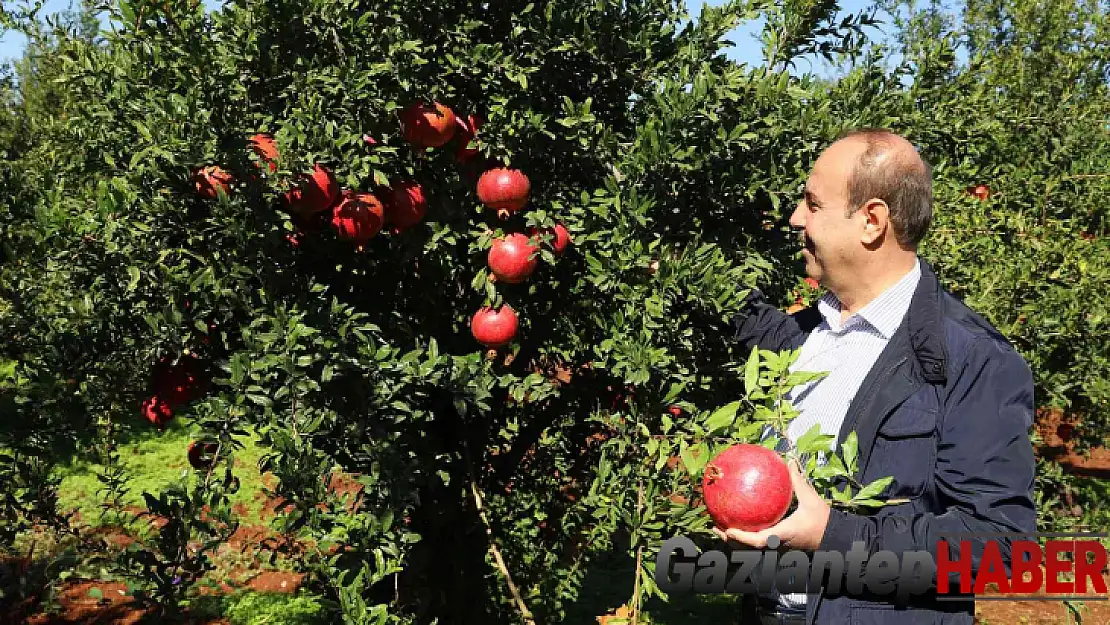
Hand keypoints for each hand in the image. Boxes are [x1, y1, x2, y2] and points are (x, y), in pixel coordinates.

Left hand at [711, 458, 830, 551]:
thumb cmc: (823, 521)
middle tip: (716, 527)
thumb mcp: (811, 499)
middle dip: (730, 541)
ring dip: (735, 541)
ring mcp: (777, 550)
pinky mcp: (779, 549)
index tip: (728, 529)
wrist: (835, 538)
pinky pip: (758, 544)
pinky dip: (746, 538)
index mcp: (783, 535)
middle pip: (748, 550)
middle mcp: (778, 546)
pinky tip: (740, 524)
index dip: (741, 538)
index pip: (759, 541)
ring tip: (721, 528)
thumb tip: (788, 461)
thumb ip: (797, 481)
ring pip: (751, 550)